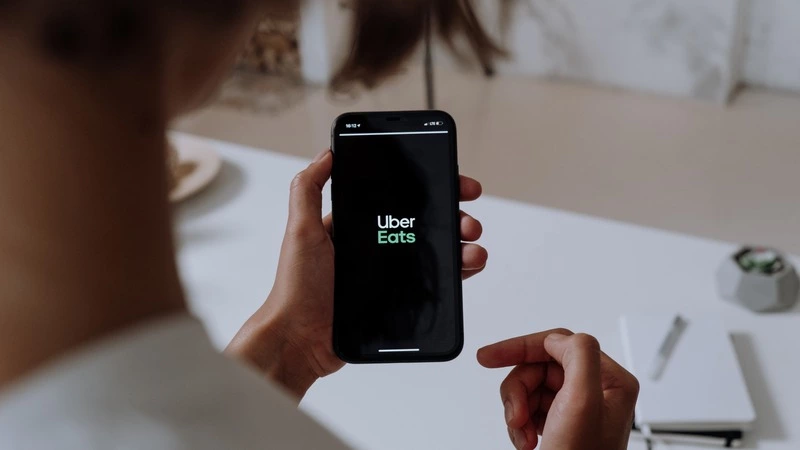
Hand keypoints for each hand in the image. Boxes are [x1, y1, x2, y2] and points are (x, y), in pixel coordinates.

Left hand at [226, 150, 487, 399]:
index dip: (430, 187)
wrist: (302, 340)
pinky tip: (468, 266)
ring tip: (472, 244)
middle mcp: (377, 246)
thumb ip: (309, 189)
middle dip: (455, 215)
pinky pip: (436, 281)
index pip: (400, 197)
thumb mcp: (301, 230)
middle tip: (468, 219)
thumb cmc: (297, 287)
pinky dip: (458, 272)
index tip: (454, 181)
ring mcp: (390, 273)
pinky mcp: (400, 299)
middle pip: (427, 222)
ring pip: (437, 250)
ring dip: (462, 243)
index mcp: (357, 225)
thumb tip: (328, 153)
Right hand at [477, 329, 638, 449]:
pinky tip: (525, 441)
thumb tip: (559, 338)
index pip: (558, 343)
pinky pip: (527, 407)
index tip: (489, 357)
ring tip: (521, 434)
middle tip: (515, 415)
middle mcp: (596, 391)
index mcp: (610, 380)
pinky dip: (518, 424)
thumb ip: (578, 355)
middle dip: (518, 390)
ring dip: (516, 410)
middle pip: (539, 366)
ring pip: (529, 387)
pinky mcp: (560, 424)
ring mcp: (577, 408)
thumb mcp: (582, 402)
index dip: (520, 347)